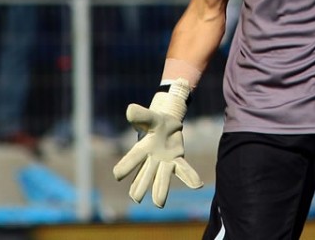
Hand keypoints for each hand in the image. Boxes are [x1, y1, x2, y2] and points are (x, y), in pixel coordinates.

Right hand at [113, 79, 202, 206]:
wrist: (168, 123)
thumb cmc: (155, 121)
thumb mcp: (150, 117)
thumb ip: (141, 115)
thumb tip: (130, 110)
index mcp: (142, 148)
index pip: (133, 158)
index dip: (125, 166)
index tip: (117, 175)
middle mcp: (152, 160)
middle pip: (145, 174)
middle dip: (141, 186)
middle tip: (136, 199)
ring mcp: (165, 162)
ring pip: (162, 178)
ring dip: (160, 190)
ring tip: (159, 204)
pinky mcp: (177, 161)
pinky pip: (184, 170)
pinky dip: (190, 178)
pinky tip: (197, 186)